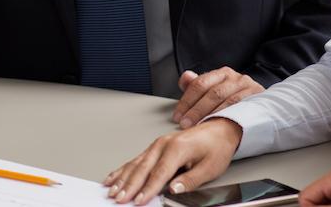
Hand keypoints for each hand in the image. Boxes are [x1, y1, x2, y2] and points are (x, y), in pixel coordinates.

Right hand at [104, 118, 241, 204]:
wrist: (218, 130)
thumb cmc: (215, 148)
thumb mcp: (210, 167)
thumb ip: (190, 180)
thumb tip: (173, 189)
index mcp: (177, 148)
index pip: (159, 173)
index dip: (147, 189)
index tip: (138, 201)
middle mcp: (163, 144)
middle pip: (142, 168)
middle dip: (129, 185)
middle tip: (119, 198)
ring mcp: (157, 145)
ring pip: (136, 163)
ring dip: (122, 178)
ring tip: (112, 190)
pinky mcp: (155, 147)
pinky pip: (136, 159)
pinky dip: (123, 169)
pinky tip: (114, 177)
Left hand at [171, 67, 263, 128]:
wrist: (265, 106)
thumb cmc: (235, 100)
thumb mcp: (215, 90)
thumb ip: (198, 86)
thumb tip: (185, 77)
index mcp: (222, 74)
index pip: (199, 84)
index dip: (186, 101)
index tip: (177, 116)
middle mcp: (235, 78)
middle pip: (212, 93)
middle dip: (196, 110)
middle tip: (185, 124)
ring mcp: (248, 87)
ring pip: (227, 101)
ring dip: (211, 115)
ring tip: (199, 127)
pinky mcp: (259, 98)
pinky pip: (242, 108)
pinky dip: (229, 117)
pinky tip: (220, 126)